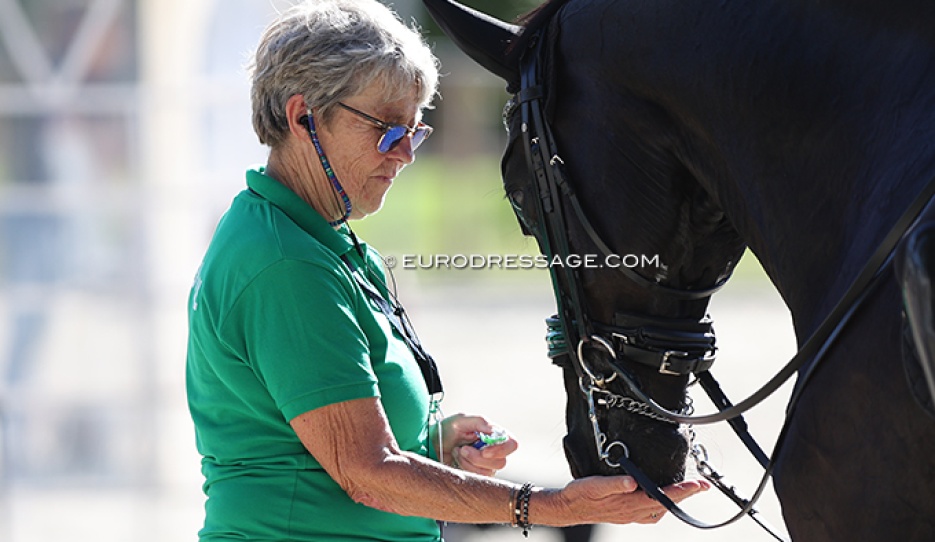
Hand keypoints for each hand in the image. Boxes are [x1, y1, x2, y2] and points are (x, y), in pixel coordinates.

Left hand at [430, 413, 517, 475]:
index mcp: (494, 435)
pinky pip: (478, 478)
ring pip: (488, 471)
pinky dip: (465, 469)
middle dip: (478, 458)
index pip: (512, 444)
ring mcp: (487, 464)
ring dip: (469, 462)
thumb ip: (478, 421)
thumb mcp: (460, 420)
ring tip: (458, 452)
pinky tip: (458, 460)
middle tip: (462, 449)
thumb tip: (493, 428)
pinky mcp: (478, 475)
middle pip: (501, 462)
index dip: (502, 449)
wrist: (432, 444)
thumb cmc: (447, 430)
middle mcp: (494, 450)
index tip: (484, 451)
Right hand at [551, 476, 709, 524]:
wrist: (567, 508)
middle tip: (702, 485)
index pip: (662, 497)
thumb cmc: (580, 495)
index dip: (682, 491)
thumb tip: (633, 481)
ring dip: (674, 501)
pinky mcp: (626, 514)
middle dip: (685, 495)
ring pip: (660, 510)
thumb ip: (614, 483)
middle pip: (666, 504)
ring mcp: (631, 515)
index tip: (699, 484)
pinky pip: (650, 513)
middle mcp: (633, 511)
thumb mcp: (594, 485)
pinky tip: (658, 500)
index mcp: (629, 503)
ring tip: (686, 491)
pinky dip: (660, 506)